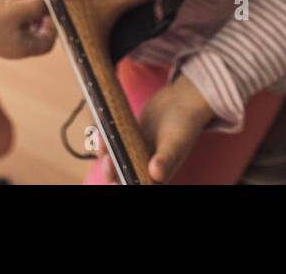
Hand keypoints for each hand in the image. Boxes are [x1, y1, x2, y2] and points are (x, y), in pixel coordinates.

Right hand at [0, 0, 55, 59]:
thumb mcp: (19, 8)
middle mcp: (11, 50)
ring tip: (24, 5)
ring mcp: (1, 42)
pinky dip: (17, 16)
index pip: (46, 45)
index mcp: (20, 49)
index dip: (52, 28)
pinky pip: (13, 27)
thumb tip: (46, 6)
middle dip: (42, 22)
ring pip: (25, 32)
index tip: (49, 12)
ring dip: (30, 18)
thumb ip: (38, 7)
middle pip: (37, 40)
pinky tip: (11, 5)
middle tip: (41, 7)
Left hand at [94, 75, 215, 183]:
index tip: (115, 179)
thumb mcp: (176, 143)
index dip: (124, 184)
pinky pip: (115, 144)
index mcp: (158, 175)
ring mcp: (137, 153)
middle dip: (111, 171)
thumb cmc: (185, 124)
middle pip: (122, 176)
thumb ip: (166, 159)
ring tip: (101, 142)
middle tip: (107, 159)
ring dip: (106, 155)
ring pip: (116, 160)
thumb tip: (156, 173)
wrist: (183, 100)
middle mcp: (146, 167)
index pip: (137, 185)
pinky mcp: (130, 139)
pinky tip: (100, 133)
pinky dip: (107, 141)